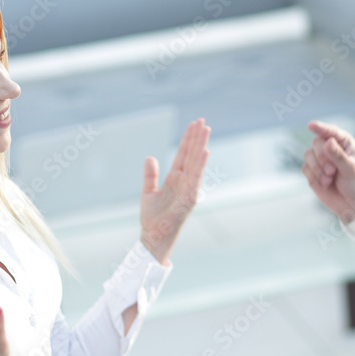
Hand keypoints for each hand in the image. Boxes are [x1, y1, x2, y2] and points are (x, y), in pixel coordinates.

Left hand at [140, 118, 210, 264]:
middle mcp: (184, 181)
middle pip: (192, 154)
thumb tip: (150, 156)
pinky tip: (206, 151)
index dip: (188, 139)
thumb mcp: (148, 192)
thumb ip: (150, 174)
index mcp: (175, 178)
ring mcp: (189, 188)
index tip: (194, 124)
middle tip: (203, 119)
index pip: (183, 154)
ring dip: (201, 145)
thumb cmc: (152, 218)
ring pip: (196, 162)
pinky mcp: (190, 198)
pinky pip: (196, 177)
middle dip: (197, 137)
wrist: (154, 236)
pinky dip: (201, 164)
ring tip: (206, 129)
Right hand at [301, 121, 354, 223]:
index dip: (320, 128)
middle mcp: (330, 148)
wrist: (352, 205)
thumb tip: (328, 141)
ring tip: (330, 179)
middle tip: (332, 171)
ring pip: (308, 155)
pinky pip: (305, 168)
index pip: (330, 131)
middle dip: (322, 158)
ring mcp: (320, 159)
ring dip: (317, 169)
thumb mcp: (351, 170)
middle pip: (316, 143)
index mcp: (344, 143)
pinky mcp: (312, 171)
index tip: (310, 126)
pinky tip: (325, 184)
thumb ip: (339, 156)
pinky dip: (314, 176)